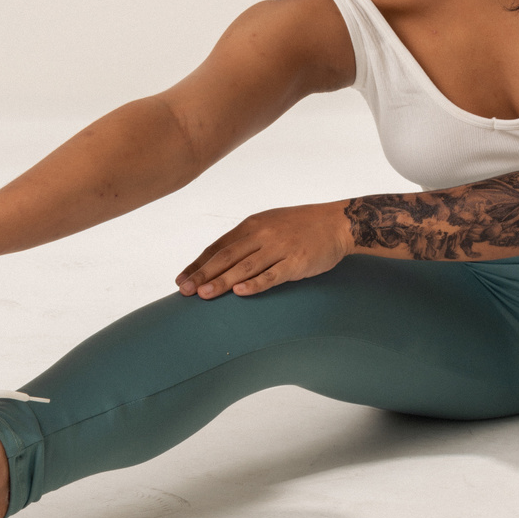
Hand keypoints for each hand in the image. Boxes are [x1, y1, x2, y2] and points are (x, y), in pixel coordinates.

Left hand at [176, 202, 352, 298]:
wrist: (337, 223)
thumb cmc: (302, 226)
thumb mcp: (270, 223)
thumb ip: (248, 238)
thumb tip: (222, 258)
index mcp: (253, 225)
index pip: (218, 246)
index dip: (198, 264)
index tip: (181, 279)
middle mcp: (262, 234)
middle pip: (226, 256)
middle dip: (202, 274)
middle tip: (184, 290)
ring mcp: (279, 248)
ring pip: (244, 267)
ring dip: (222, 281)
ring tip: (203, 295)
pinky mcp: (296, 262)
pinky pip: (272, 275)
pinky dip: (255, 284)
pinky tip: (239, 292)